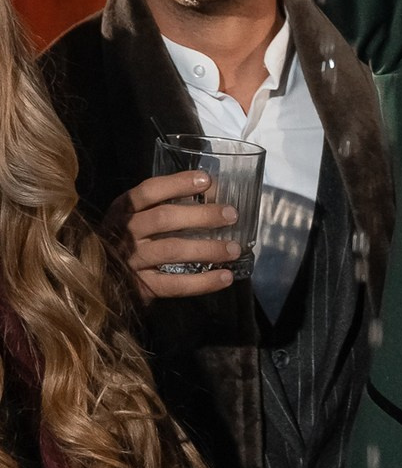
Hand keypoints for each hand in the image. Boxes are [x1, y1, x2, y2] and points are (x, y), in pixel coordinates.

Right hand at [104, 173, 238, 300]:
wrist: (100, 280)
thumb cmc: (127, 240)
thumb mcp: (136, 216)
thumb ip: (165, 204)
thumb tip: (212, 192)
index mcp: (123, 210)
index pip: (149, 191)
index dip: (178, 184)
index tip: (207, 180)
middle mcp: (124, 233)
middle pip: (163, 218)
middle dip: (201, 215)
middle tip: (231, 215)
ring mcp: (131, 260)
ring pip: (171, 250)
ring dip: (207, 249)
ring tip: (234, 249)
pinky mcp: (140, 287)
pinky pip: (174, 285)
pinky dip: (202, 282)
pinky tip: (225, 277)